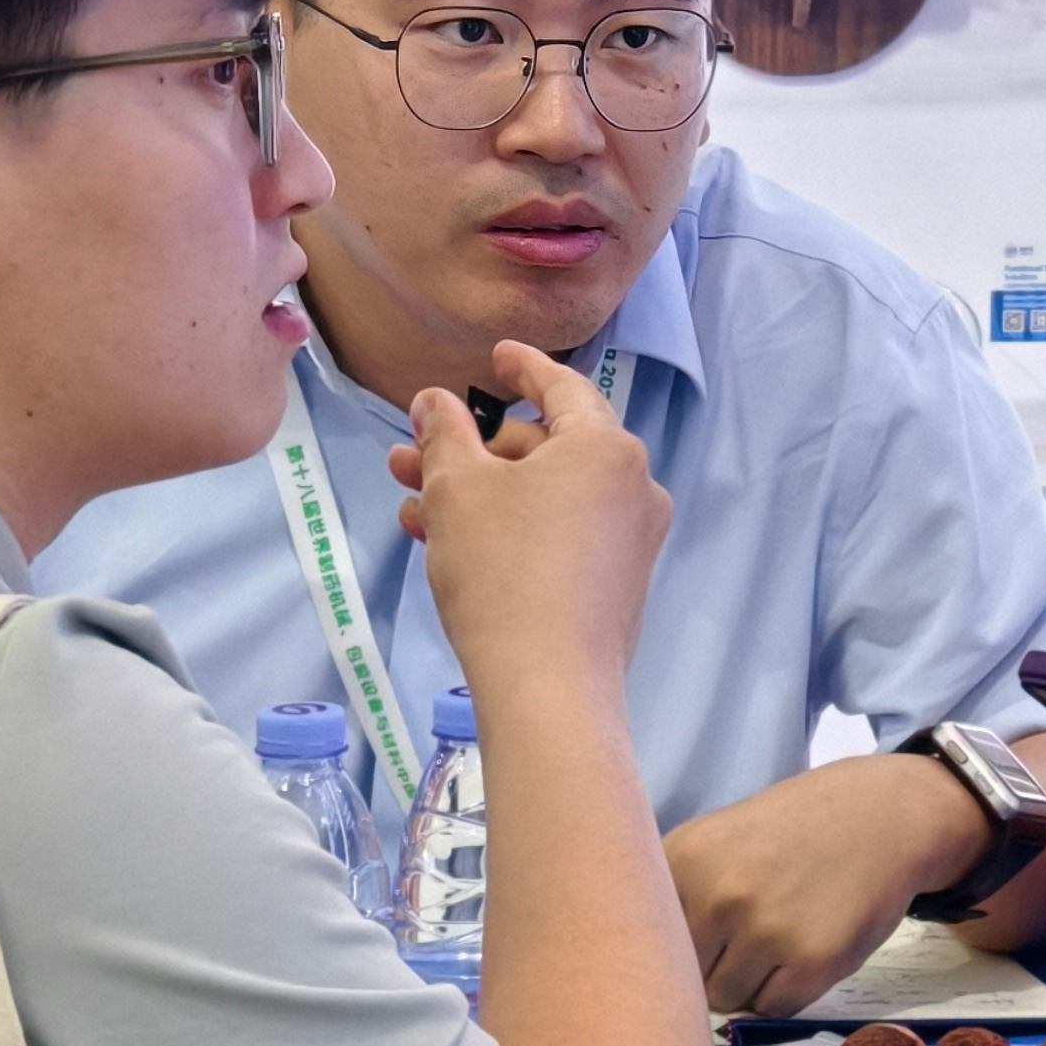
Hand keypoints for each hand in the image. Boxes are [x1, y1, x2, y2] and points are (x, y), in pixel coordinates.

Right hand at [391, 340, 670, 700]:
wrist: (548, 688)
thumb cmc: (502, 571)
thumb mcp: (457, 489)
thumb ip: (443, 432)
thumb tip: (434, 401)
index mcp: (607, 449)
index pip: (562, 388)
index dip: (522, 368)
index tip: (497, 357)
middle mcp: (634, 488)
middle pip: (545, 449)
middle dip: (474, 452)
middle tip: (411, 457)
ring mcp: (631, 542)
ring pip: (543, 499)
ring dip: (478, 497)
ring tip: (412, 509)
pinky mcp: (616, 587)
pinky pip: (558, 537)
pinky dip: (509, 531)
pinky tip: (448, 547)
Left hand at [666, 755, 989, 1016]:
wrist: (879, 816)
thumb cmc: (792, 833)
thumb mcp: (717, 841)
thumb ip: (677, 894)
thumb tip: (645, 972)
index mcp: (683, 861)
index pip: (645, 941)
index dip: (667, 952)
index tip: (689, 947)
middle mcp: (718, 897)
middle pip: (684, 976)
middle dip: (709, 968)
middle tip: (742, 941)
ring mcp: (765, 931)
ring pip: (726, 999)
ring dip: (746, 983)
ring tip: (774, 943)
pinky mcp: (811, 961)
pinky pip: (773, 1008)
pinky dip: (785, 991)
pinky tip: (802, 951)